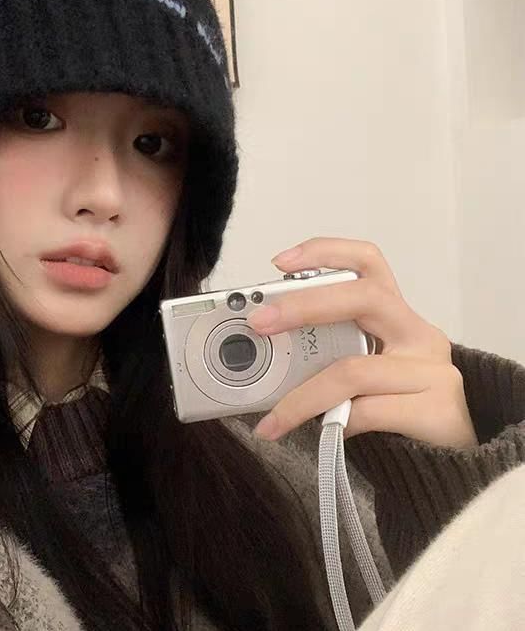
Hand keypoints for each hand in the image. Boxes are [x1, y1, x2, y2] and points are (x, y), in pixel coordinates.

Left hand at [247, 237, 476, 448]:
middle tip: (260, 323)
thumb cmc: (397, 409)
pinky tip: (325, 435)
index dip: (325, 253)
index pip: (367, 263)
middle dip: (304, 305)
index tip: (280, 262)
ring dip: (301, 397)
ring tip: (272, 420)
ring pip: (352, 370)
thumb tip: (265, 349)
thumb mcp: (365, 368)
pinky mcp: (436, 411)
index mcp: (397, 316)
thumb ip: (330, 351)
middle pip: (363, 297)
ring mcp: (432, 371)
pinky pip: (366, 412)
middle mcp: (419, 334)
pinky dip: (335, 424)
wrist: (455, 463)